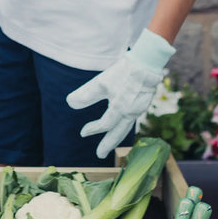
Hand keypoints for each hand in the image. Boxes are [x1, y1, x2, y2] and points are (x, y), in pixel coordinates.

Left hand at [66, 29, 175, 158]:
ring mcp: (139, 109)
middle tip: (100, 155)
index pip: (105, 125)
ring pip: (126, 127)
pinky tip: (120, 124)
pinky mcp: (143, 103)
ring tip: (109, 144)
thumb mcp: (101, 82)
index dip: (93, 129)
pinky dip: (124, 126)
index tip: (83, 133)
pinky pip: (131, 119)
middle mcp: (131, 112)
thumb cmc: (124, 72)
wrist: (148, 63)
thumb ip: (86, 94)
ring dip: (116, 136)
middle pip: (118, 133)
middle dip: (108, 144)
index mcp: (121, 109)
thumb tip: (70, 103)